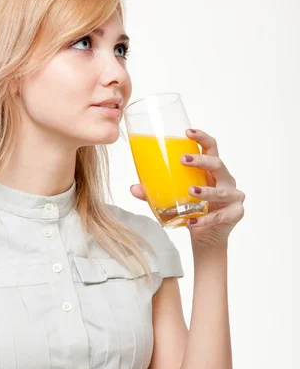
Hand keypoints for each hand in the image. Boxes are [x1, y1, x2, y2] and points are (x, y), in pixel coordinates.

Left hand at [130, 128, 245, 247]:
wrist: (208, 236)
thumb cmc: (194, 209)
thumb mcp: (174, 198)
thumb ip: (155, 193)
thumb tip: (133, 188)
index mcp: (211, 170)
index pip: (211, 147)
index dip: (201, 137)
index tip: (187, 132)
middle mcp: (225, 179)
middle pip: (218, 164)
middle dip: (201, 161)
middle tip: (182, 160)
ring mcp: (233, 196)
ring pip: (221, 190)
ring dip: (206, 191)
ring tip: (191, 191)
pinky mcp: (235, 213)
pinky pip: (219, 215)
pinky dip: (206, 219)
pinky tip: (193, 221)